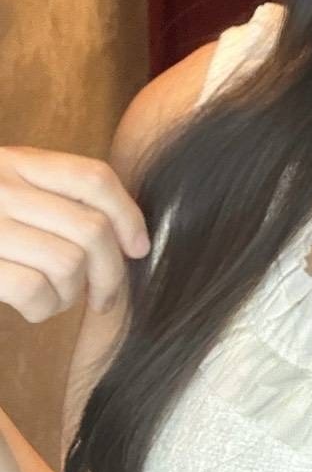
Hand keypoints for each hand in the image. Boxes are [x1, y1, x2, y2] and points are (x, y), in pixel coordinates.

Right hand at [0, 145, 149, 321]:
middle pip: (91, 228)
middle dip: (111, 271)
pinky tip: (32, 308)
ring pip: (69, 263)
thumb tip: (129, 237)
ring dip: (73, 294)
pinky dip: (44, 307)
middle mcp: (0, 187)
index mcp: (15, 163)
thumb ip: (53, 200)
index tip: (138, 248)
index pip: (93, 179)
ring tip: (57, 299)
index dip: (128, 214)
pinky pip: (35, 290)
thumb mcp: (9, 194)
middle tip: (105, 296)